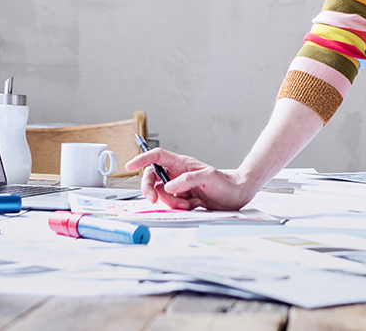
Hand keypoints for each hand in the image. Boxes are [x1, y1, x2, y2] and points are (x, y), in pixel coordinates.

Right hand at [123, 148, 255, 210]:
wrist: (236, 196)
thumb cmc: (225, 183)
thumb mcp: (208, 178)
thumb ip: (187, 180)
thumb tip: (168, 186)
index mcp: (181, 163)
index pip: (157, 157)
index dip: (142, 159)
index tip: (130, 166)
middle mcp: (177, 174)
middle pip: (152, 177)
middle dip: (149, 189)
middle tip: (153, 200)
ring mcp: (178, 187)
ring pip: (160, 194)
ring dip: (170, 202)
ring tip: (188, 203)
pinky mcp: (181, 199)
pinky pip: (170, 204)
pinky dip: (177, 208)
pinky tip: (191, 206)